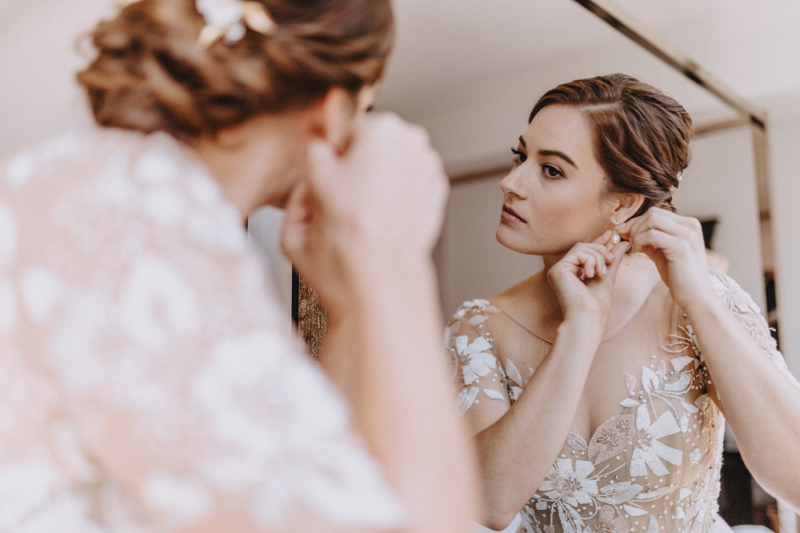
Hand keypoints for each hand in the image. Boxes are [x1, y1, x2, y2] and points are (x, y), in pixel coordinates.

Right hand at [281, 112, 448, 315]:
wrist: (377, 271)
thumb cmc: (348, 231)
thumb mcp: (311, 180)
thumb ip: (315, 152)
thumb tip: (318, 149)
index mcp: (383, 127)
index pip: (351, 128)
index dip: (336, 152)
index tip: (329, 170)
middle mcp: (413, 142)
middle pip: (377, 145)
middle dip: (360, 164)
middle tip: (342, 194)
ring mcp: (429, 169)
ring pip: (395, 166)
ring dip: (380, 180)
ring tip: (361, 210)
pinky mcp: (437, 195)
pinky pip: (410, 188)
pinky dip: (397, 197)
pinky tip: (380, 217)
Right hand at [548, 231, 629, 323]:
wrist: (589, 317)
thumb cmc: (597, 305)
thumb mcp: (608, 277)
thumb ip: (612, 260)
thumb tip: (623, 243)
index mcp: (572, 273)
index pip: (585, 251)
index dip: (597, 241)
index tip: (611, 234)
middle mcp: (563, 270)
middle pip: (583, 247)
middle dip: (601, 250)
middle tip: (611, 260)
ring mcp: (558, 270)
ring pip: (581, 248)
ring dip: (598, 257)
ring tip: (602, 273)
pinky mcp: (558, 270)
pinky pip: (578, 253)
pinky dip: (590, 261)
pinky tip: (592, 274)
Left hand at [619, 207, 715, 311]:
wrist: (696, 297)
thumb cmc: (679, 277)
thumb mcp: (662, 253)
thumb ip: (648, 239)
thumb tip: (626, 229)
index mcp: (689, 225)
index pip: (657, 213)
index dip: (637, 222)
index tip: (626, 235)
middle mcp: (691, 226)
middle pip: (653, 214)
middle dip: (634, 226)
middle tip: (627, 241)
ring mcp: (687, 235)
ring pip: (651, 220)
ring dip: (636, 233)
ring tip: (635, 249)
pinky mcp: (681, 247)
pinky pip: (651, 235)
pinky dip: (639, 241)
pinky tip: (639, 253)